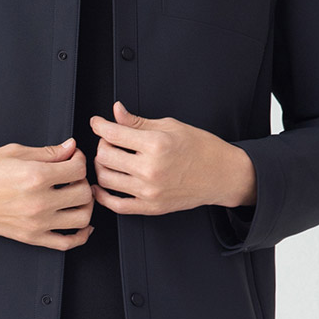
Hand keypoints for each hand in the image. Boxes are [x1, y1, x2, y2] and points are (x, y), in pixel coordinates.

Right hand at [0, 137, 94, 250]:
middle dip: (83, 180)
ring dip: (84, 204)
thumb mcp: (13, 152)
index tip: (72, 157)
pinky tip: (82, 223)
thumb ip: (47, 152)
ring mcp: (36, 223)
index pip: (78, 168)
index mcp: (35, 176)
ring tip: (75, 195)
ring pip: (82, 218)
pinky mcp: (31, 238)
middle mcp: (39, 202)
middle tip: (72, 175)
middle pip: (84, 193)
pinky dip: (80, 235)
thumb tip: (70, 147)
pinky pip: (66, 243)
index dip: (79, 159)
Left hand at [89, 101, 256, 215]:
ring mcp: (149, 191)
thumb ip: (138, 122)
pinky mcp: (151, 207)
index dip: (99, 125)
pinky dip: (103, 195)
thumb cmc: (201, 148)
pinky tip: (102, 185)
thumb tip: (116, 111)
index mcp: (156, 144)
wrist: (221, 174)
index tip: (97, 122)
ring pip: (106, 179)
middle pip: (105, 156)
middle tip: (108, 140)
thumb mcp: (170, 126)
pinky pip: (117, 205)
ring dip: (101, 167)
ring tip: (108, 159)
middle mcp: (150, 169)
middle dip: (101, 144)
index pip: (113, 134)